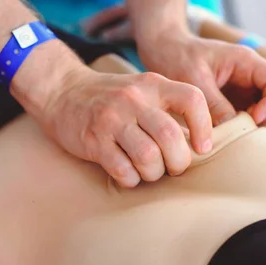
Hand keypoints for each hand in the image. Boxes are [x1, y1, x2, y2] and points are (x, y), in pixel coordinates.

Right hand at [39, 67, 212, 187]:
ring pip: (148, 157)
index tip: (201, 146)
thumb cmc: (110, 98)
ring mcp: (112, 120)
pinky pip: (123, 170)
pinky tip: (128, 174)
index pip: (192, 99)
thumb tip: (199, 144)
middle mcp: (133, 99)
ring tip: (149, 171)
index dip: (204, 126)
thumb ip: (168, 109)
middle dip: (179, 161)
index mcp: (152, 85)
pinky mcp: (93, 140)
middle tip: (173, 167)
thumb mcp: (141, 91)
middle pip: (171, 136)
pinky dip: (131, 179)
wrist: (61, 91)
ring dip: (154, 173)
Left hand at [82, 5, 265, 126]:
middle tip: (246, 130)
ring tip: (234, 133)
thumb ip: (214, 105)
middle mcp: (250, 74)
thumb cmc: (176, 57)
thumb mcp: (193, 80)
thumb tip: (232, 130)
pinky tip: (226, 133)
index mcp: (245, 61)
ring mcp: (244, 88)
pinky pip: (250, 116)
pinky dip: (245, 127)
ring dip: (259, 124)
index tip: (253, 119)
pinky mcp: (234, 101)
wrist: (161, 50)